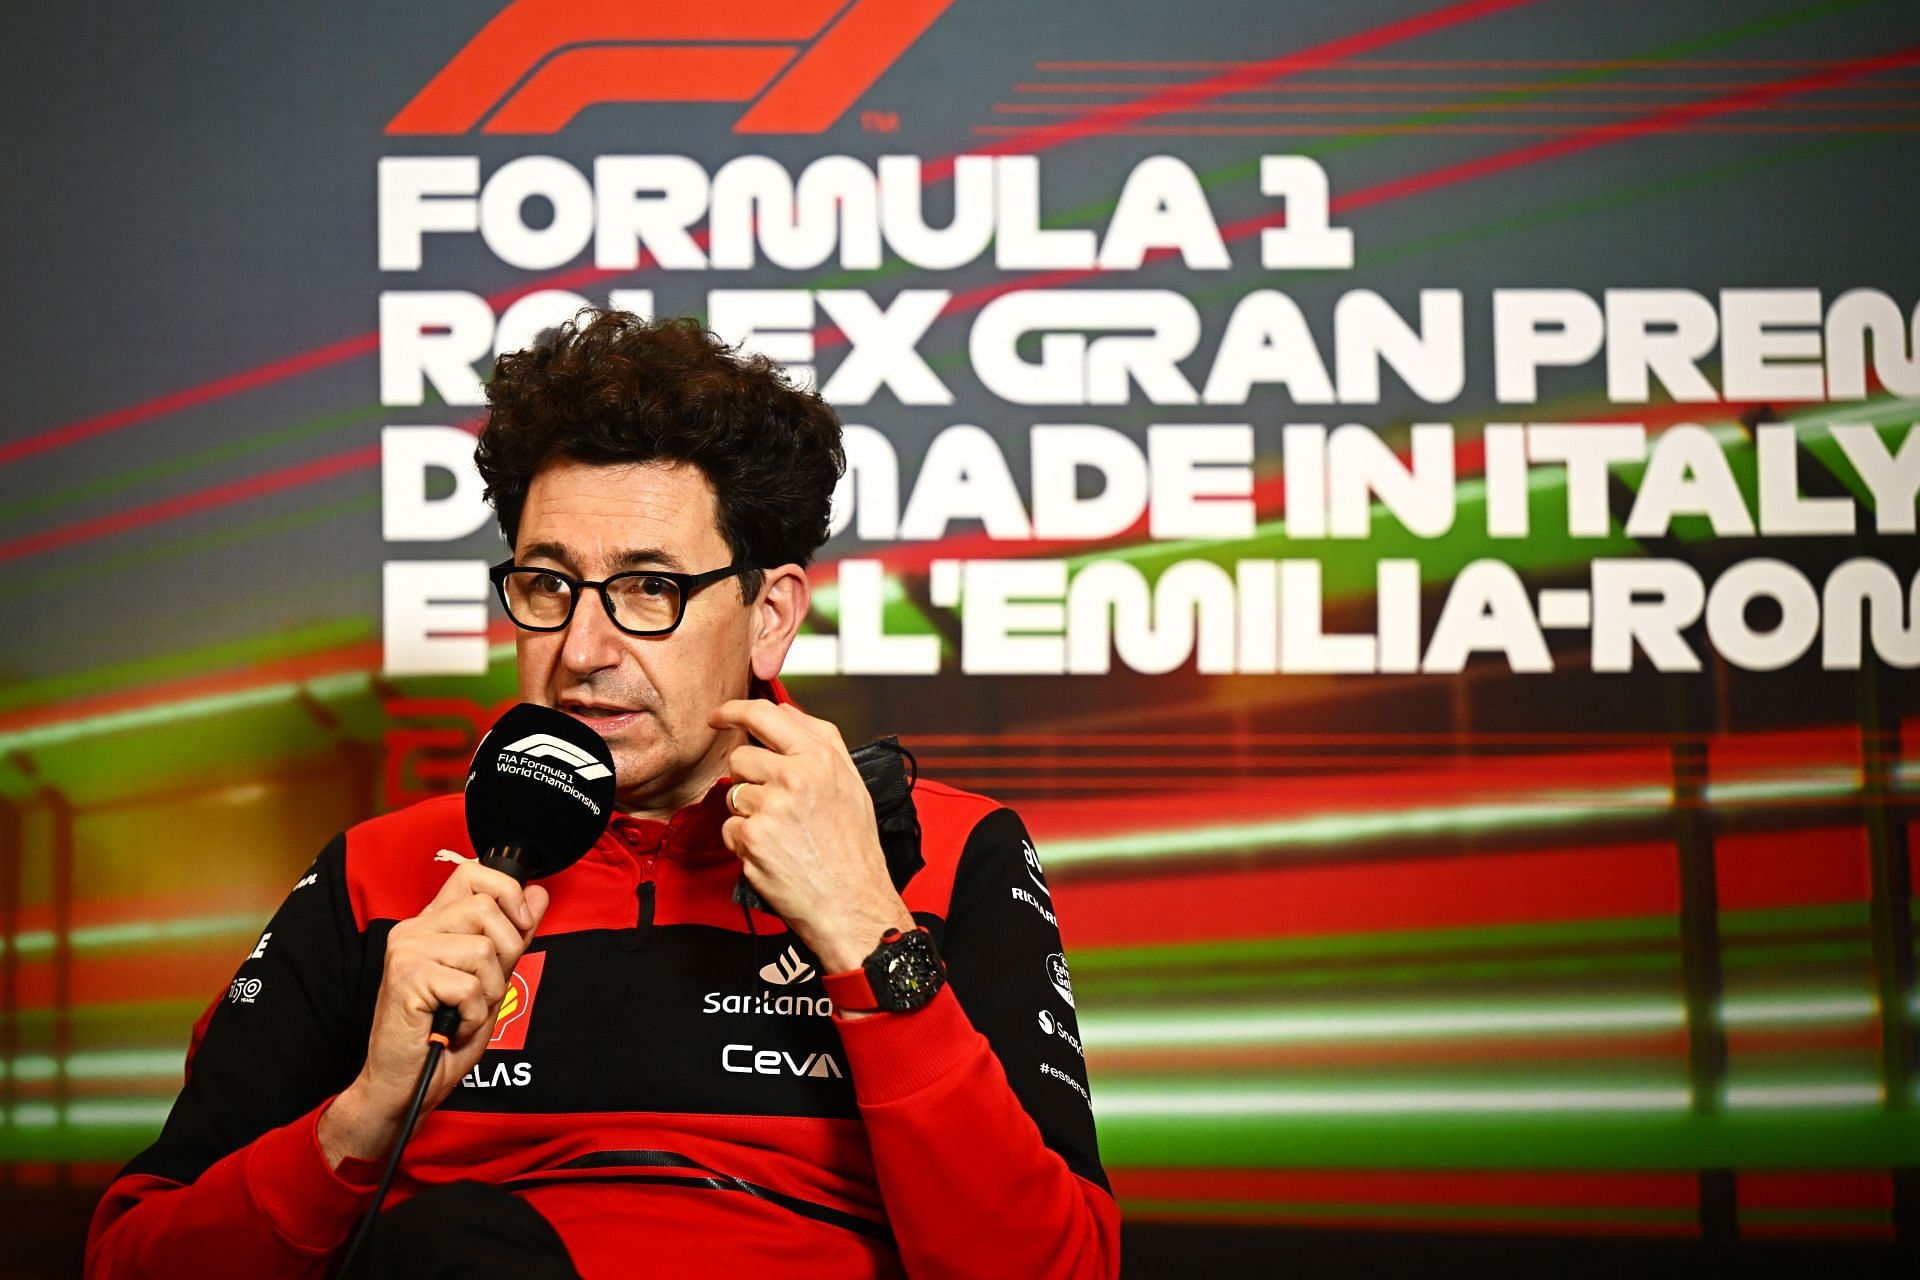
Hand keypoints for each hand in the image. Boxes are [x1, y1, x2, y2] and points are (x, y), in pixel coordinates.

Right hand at [319, 862, 547, 1166]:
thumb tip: (538, 894)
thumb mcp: (490, 980)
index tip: (520, 924)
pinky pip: (469, 985)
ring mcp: (407, 950)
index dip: (508, 892)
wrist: (406, 1085)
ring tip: (464, 1012)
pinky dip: (473, 1014)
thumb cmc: (444, 1037)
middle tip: (483, 990)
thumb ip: (511, 936)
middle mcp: (415, 929)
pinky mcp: (405, 976)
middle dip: (506, 954)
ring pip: (482, 949)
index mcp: (433, 924)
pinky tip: (452, 1026)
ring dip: (488, 992)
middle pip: (486, 908)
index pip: (473, 873)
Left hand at [711, 700, 913, 975]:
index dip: (734, 711)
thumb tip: (785, 713)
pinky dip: (745, 843)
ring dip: (748, 814)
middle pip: (741, 757)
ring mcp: (773, 805)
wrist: (853, 903)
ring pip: (733, 794)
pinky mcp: (753, 836)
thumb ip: (820, 744)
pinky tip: (774, 854)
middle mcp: (798, 775)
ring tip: (782, 834)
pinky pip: (730, 827)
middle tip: (773, 805)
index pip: (765, 714)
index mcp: (822, 756)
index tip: (719, 716)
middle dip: (748, 779)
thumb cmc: (854, 849)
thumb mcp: (851, 784)